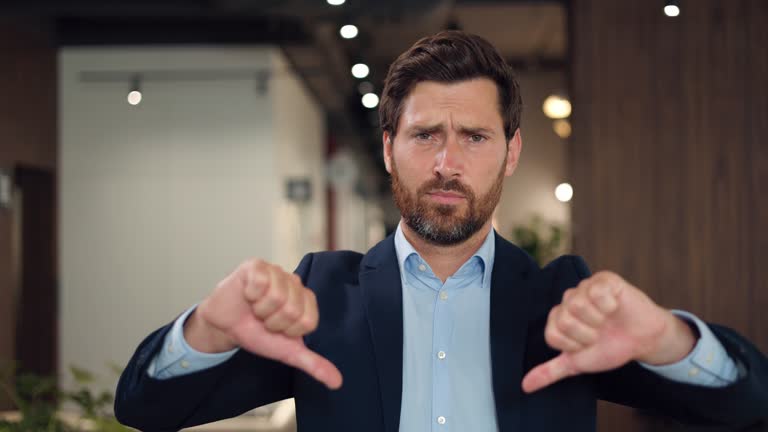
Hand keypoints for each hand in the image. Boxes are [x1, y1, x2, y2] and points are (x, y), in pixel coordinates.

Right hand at [184, 259, 342, 389]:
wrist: (225, 326)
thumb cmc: (257, 333)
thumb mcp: (287, 352)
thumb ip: (313, 364)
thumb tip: (337, 383)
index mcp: (306, 300)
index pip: (308, 321)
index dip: (288, 331)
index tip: (278, 329)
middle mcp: (294, 283)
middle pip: (292, 309)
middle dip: (272, 322)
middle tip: (264, 319)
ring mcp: (276, 272)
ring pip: (276, 296)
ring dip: (260, 310)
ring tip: (255, 308)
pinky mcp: (257, 265)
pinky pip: (260, 282)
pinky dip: (250, 295)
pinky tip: (247, 295)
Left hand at [521, 271, 695, 392]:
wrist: (643, 339)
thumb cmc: (610, 347)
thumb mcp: (577, 363)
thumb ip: (550, 372)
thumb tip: (525, 386)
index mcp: (558, 318)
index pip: (553, 335)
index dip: (573, 345)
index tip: (587, 345)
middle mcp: (568, 300)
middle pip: (564, 320)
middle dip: (586, 334)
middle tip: (599, 333)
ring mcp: (585, 288)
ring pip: (578, 305)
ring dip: (598, 320)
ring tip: (607, 321)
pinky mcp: (603, 279)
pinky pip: (597, 292)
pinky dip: (609, 305)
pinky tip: (615, 307)